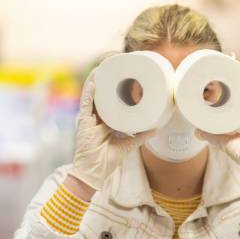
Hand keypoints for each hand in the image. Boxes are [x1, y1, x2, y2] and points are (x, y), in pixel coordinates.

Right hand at [67, 69, 155, 192]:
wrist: (94, 172)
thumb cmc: (107, 161)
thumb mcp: (128, 144)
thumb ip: (140, 136)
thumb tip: (156, 128)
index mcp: (106, 122)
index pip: (112, 102)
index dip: (119, 91)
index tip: (128, 80)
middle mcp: (97, 118)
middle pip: (103, 95)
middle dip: (109, 81)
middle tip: (119, 67)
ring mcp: (89, 119)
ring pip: (93, 95)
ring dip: (98, 80)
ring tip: (105, 66)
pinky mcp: (83, 122)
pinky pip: (86, 104)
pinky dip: (90, 92)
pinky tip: (95, 81)